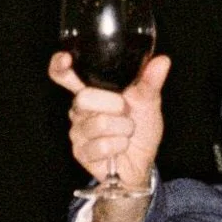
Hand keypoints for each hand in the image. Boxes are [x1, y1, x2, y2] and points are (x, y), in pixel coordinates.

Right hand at [49, 48, 169, 204]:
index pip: (64, 73)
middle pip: (84, 98)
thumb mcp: (148, 102)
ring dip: (123, 129)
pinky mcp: (81, 151)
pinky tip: (120, 147)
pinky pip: (101, 145)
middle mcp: (79, 108)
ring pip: (99, 122)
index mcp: (91, 89)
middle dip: (115, 106)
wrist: (141, 161)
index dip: (60, 65)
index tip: (66, 59)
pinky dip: (119, 146)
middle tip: (126, 113)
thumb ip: (150, 82)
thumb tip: (162, 61)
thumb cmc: (140, 128)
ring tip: (125, 132)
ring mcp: (78, 130)